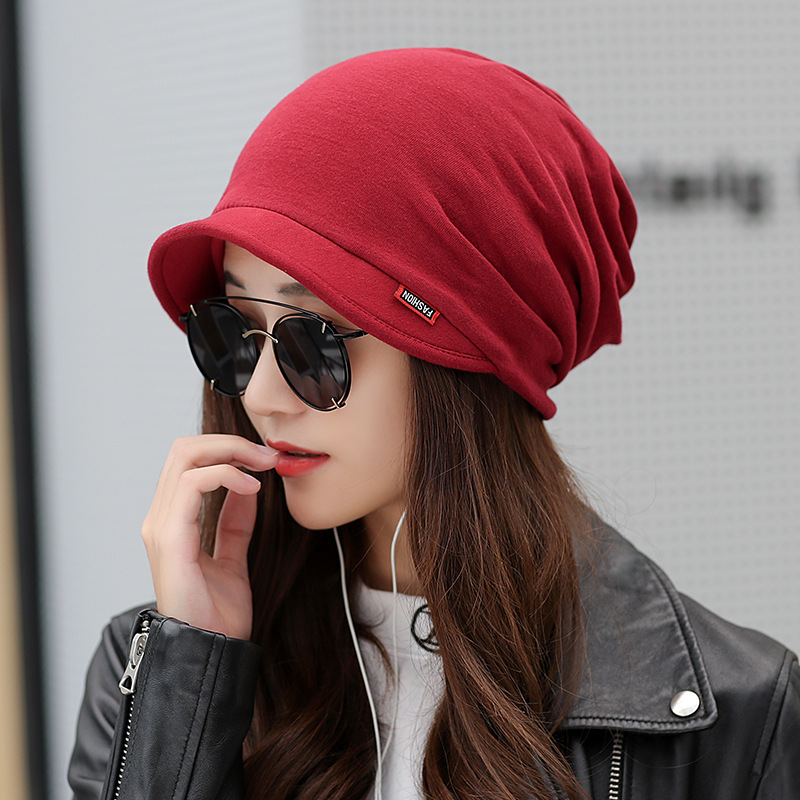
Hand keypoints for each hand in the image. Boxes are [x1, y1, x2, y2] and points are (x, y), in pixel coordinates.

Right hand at [142, 435, 278, 639]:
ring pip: (185, 456)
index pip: (189, 460)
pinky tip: (251, 488)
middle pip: (184, 449)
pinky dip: (225, 475)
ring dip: (230, 452)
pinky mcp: (170, 538)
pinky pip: (191, 484)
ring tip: (262, 466)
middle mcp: (160, 518)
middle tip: (266, 456)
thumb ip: (235, 522)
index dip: (227, 449)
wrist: (212, 649)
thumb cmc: (217, 613)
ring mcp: (161, 526)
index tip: (265, 459)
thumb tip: (248, 487)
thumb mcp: (233, 556)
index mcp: (172, 521)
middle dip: (230, 442)